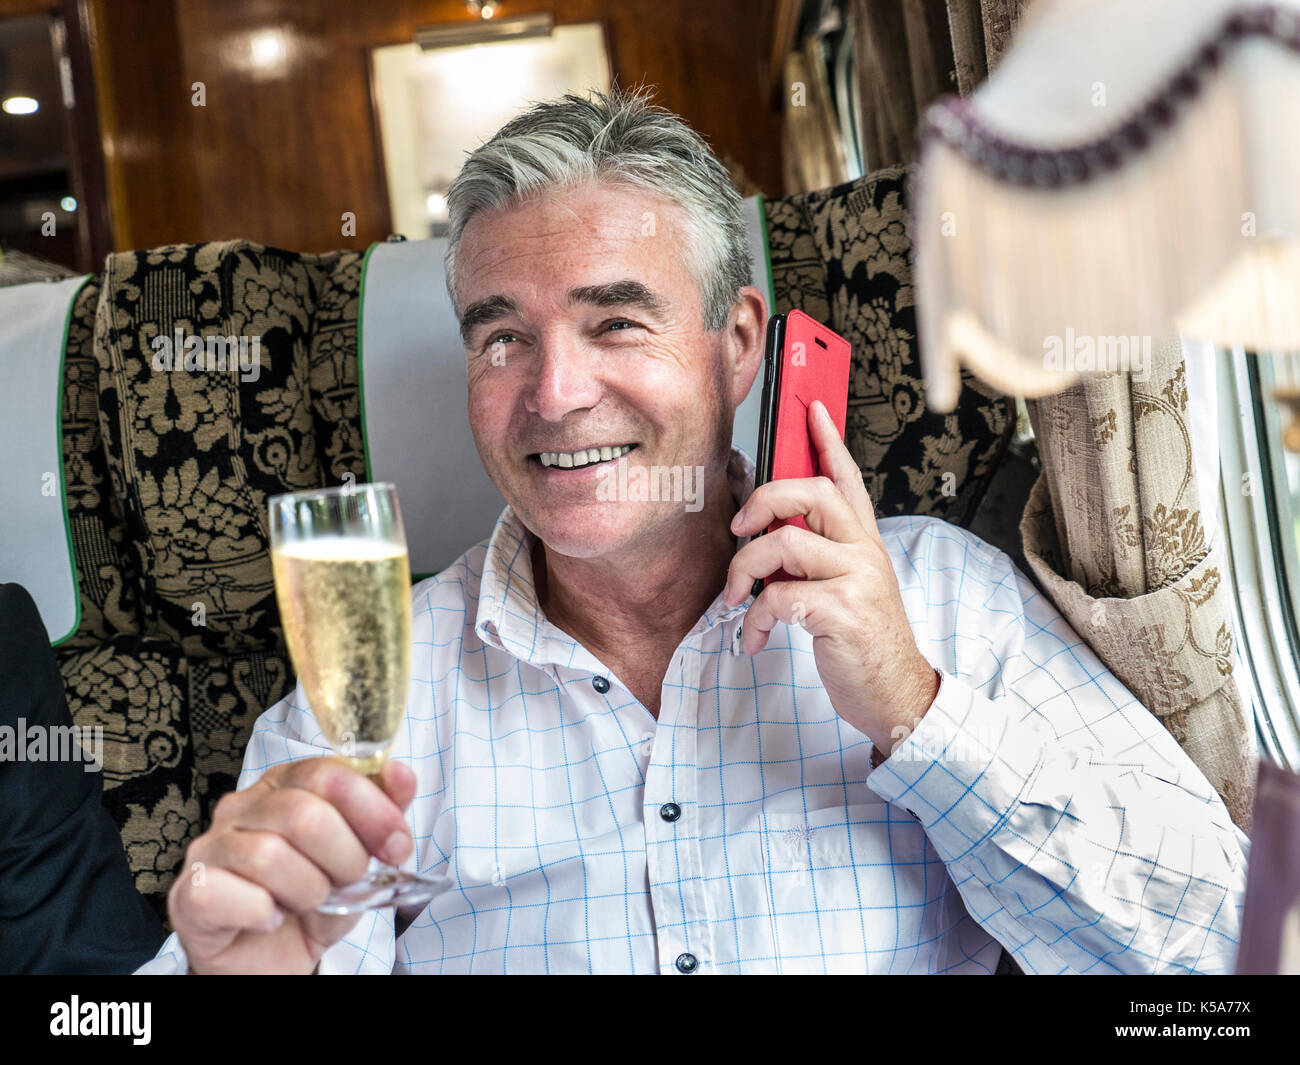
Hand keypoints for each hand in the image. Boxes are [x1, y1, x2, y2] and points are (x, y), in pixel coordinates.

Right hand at [169, 758, 416, 973]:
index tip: (397, 846)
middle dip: (343, 857)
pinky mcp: (189, 893)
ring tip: (309, 903)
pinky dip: (261, 912)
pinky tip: (271, 919)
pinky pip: (226, 892)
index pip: (328, 774)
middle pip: (302, 813)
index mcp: (284, 785)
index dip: (372, 810)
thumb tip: (402, 773)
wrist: (270, 959)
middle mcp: (241, 807)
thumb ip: (383, 816)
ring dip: (307, 889)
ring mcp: (209, 848)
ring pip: (268, 855)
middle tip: (349, 882)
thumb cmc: (313, 900)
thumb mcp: (360, 858)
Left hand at [722, 399, 939, 752]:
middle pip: (812, 494)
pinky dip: (753, 620)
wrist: (896, 695)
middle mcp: (864, 552)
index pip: (847, 478)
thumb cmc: (863, 641)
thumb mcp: (847, 589)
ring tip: (733, 597)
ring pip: (785, 545)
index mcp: (864, 542)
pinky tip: (755, 637)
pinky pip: (778, 598)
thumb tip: (765, 542)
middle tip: (739, 528)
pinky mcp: (842, 612)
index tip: (811, 408)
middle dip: (764, 501)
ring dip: (744, 570)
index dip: (828, 440)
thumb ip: (816, 558)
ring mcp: (857, 579)